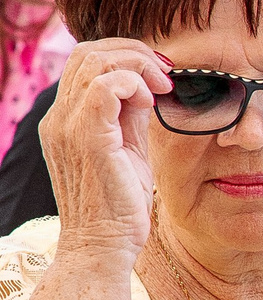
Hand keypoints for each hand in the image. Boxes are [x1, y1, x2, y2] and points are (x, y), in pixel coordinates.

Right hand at [41, 40, 168, 265]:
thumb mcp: (127, 149)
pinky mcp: (87, 138)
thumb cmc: (119, 205)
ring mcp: (68, 127)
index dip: (125, 56)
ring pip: (94, 62)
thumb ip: (130, 116)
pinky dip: (133, 84)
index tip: (159, 75)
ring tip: (160, 89)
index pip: (85, 62)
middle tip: (164, 76)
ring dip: (137, 65)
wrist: (103, 247)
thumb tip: (146, 86)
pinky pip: (105, 88)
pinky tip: (150, 103)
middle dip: (134, 52)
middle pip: (87, 52)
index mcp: (66, 120)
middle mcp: (59, 119)